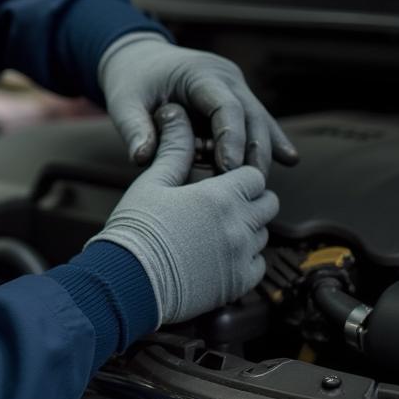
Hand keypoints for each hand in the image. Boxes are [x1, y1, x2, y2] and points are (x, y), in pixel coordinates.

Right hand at [92, 104, 278, 324]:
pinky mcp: (238, 285)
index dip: (239, 174)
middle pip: (269, 204)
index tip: (223, 178)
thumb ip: (175, 149)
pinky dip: (246, 257)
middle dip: (251, 198)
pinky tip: (220, 253)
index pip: (254, 176)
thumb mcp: (153, 181)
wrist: (129, 280)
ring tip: (217, 227)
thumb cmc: (137, 229)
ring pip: (264, 234)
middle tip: (224, 200)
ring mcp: (241, 257)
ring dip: (248, 227)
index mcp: (220, 196)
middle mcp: (239, 226)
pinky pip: (258, 265)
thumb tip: (176, 113)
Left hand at [98, 34, 298, 173]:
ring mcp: (235, 87)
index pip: (226, 106)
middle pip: (251, 115)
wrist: (138, 59)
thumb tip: (141, 159)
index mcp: (200, 73)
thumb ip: (134, 129)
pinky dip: (267, 141)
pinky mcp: (236, 99)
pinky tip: (289, 159)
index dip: (232, 138)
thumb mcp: (124, 102)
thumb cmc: (131, 80)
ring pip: (259, 120)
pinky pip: (255, 122)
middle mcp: (225, 77)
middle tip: (250, 185)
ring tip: (259, 184)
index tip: (230, 169)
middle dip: (253, 151)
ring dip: (261, 151)